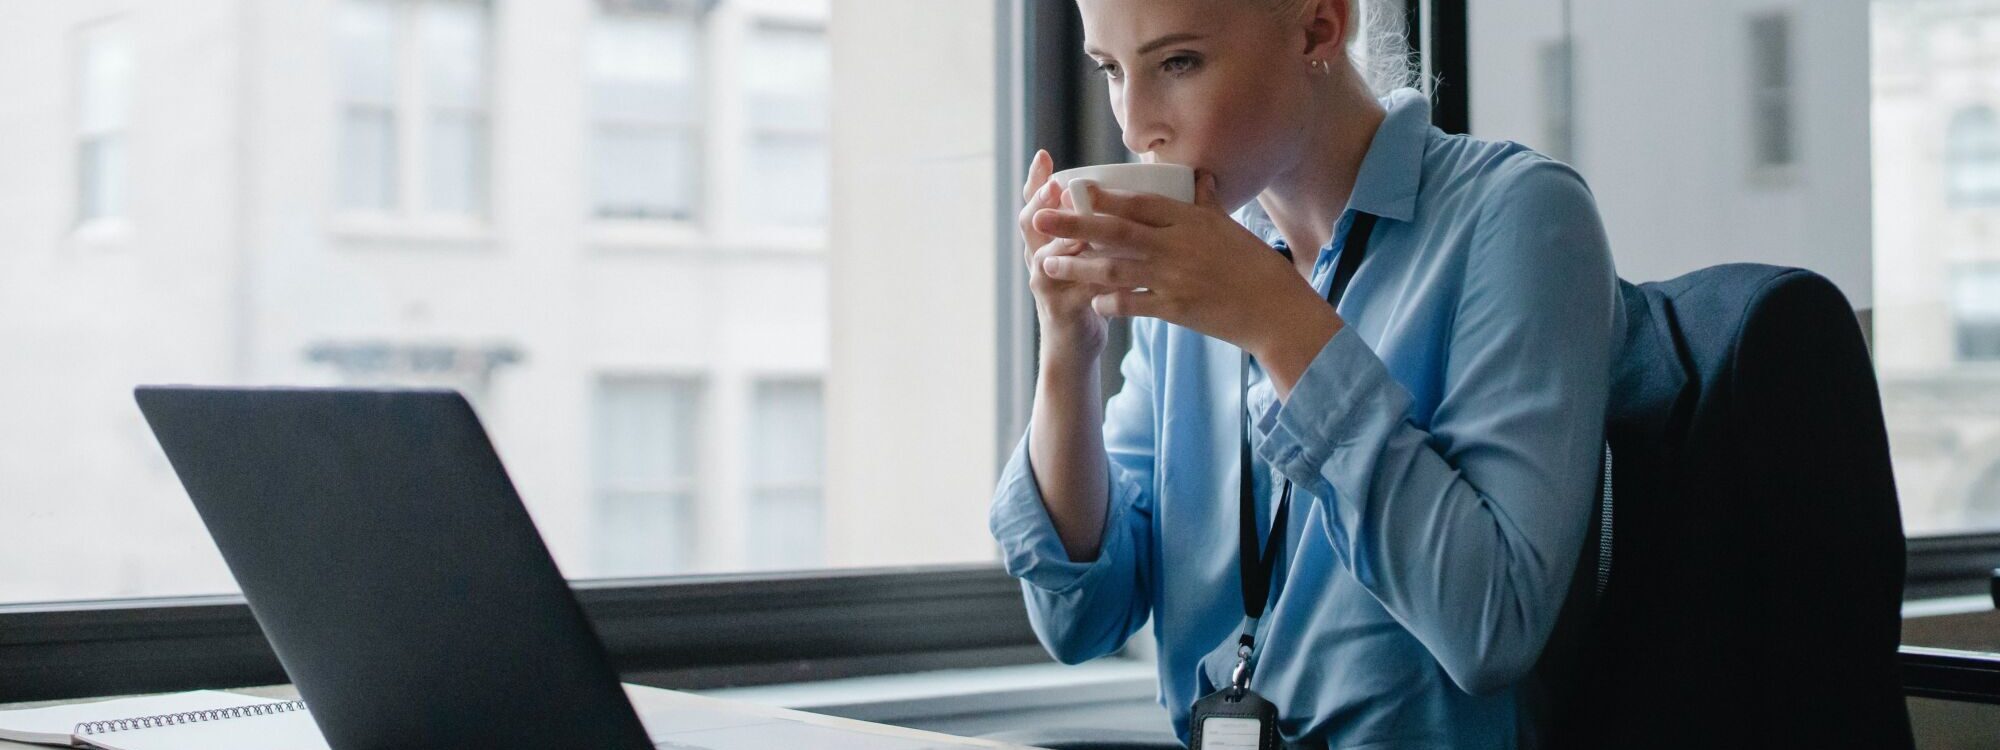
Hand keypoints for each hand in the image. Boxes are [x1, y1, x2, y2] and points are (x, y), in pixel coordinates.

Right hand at [1019, 149, 1111, 359]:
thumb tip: (1122, 191)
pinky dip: (1097, 279)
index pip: (1034, 204)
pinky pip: (1078, 289)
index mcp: (1045, 241)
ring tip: (1080, 227)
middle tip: (1055, 187)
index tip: (1043, 156)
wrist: (1074, 345)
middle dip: (1041, 203)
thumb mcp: (1085, 256)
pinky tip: (1116, 269)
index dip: (1035, 180)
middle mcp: (1039, 258)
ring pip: (1048, 257)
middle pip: (1031, 224)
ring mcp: (1046, 284)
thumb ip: (1095, 228)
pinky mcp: (1062, 309)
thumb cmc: (1086, 292)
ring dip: (1065, 241)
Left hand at [1029, 171, 1339, 360]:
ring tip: (1046, 264)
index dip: (1105, 196)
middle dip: (1074, 225)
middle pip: (1116, 232)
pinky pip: (1133, 305)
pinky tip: (1090, 301)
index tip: (1075, 189)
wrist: (1277, 312)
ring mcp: (1174, 279)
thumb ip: (1208, 203)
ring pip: (1115, 270)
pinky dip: (1109, 302)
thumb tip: (1199, 177)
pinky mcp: (1175, 311)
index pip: (1140, 203)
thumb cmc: (1258, 268)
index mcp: (1191, 221)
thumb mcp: (1232, 228)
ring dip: (1077, 267)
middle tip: (1040, 218)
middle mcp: (1178, 246)